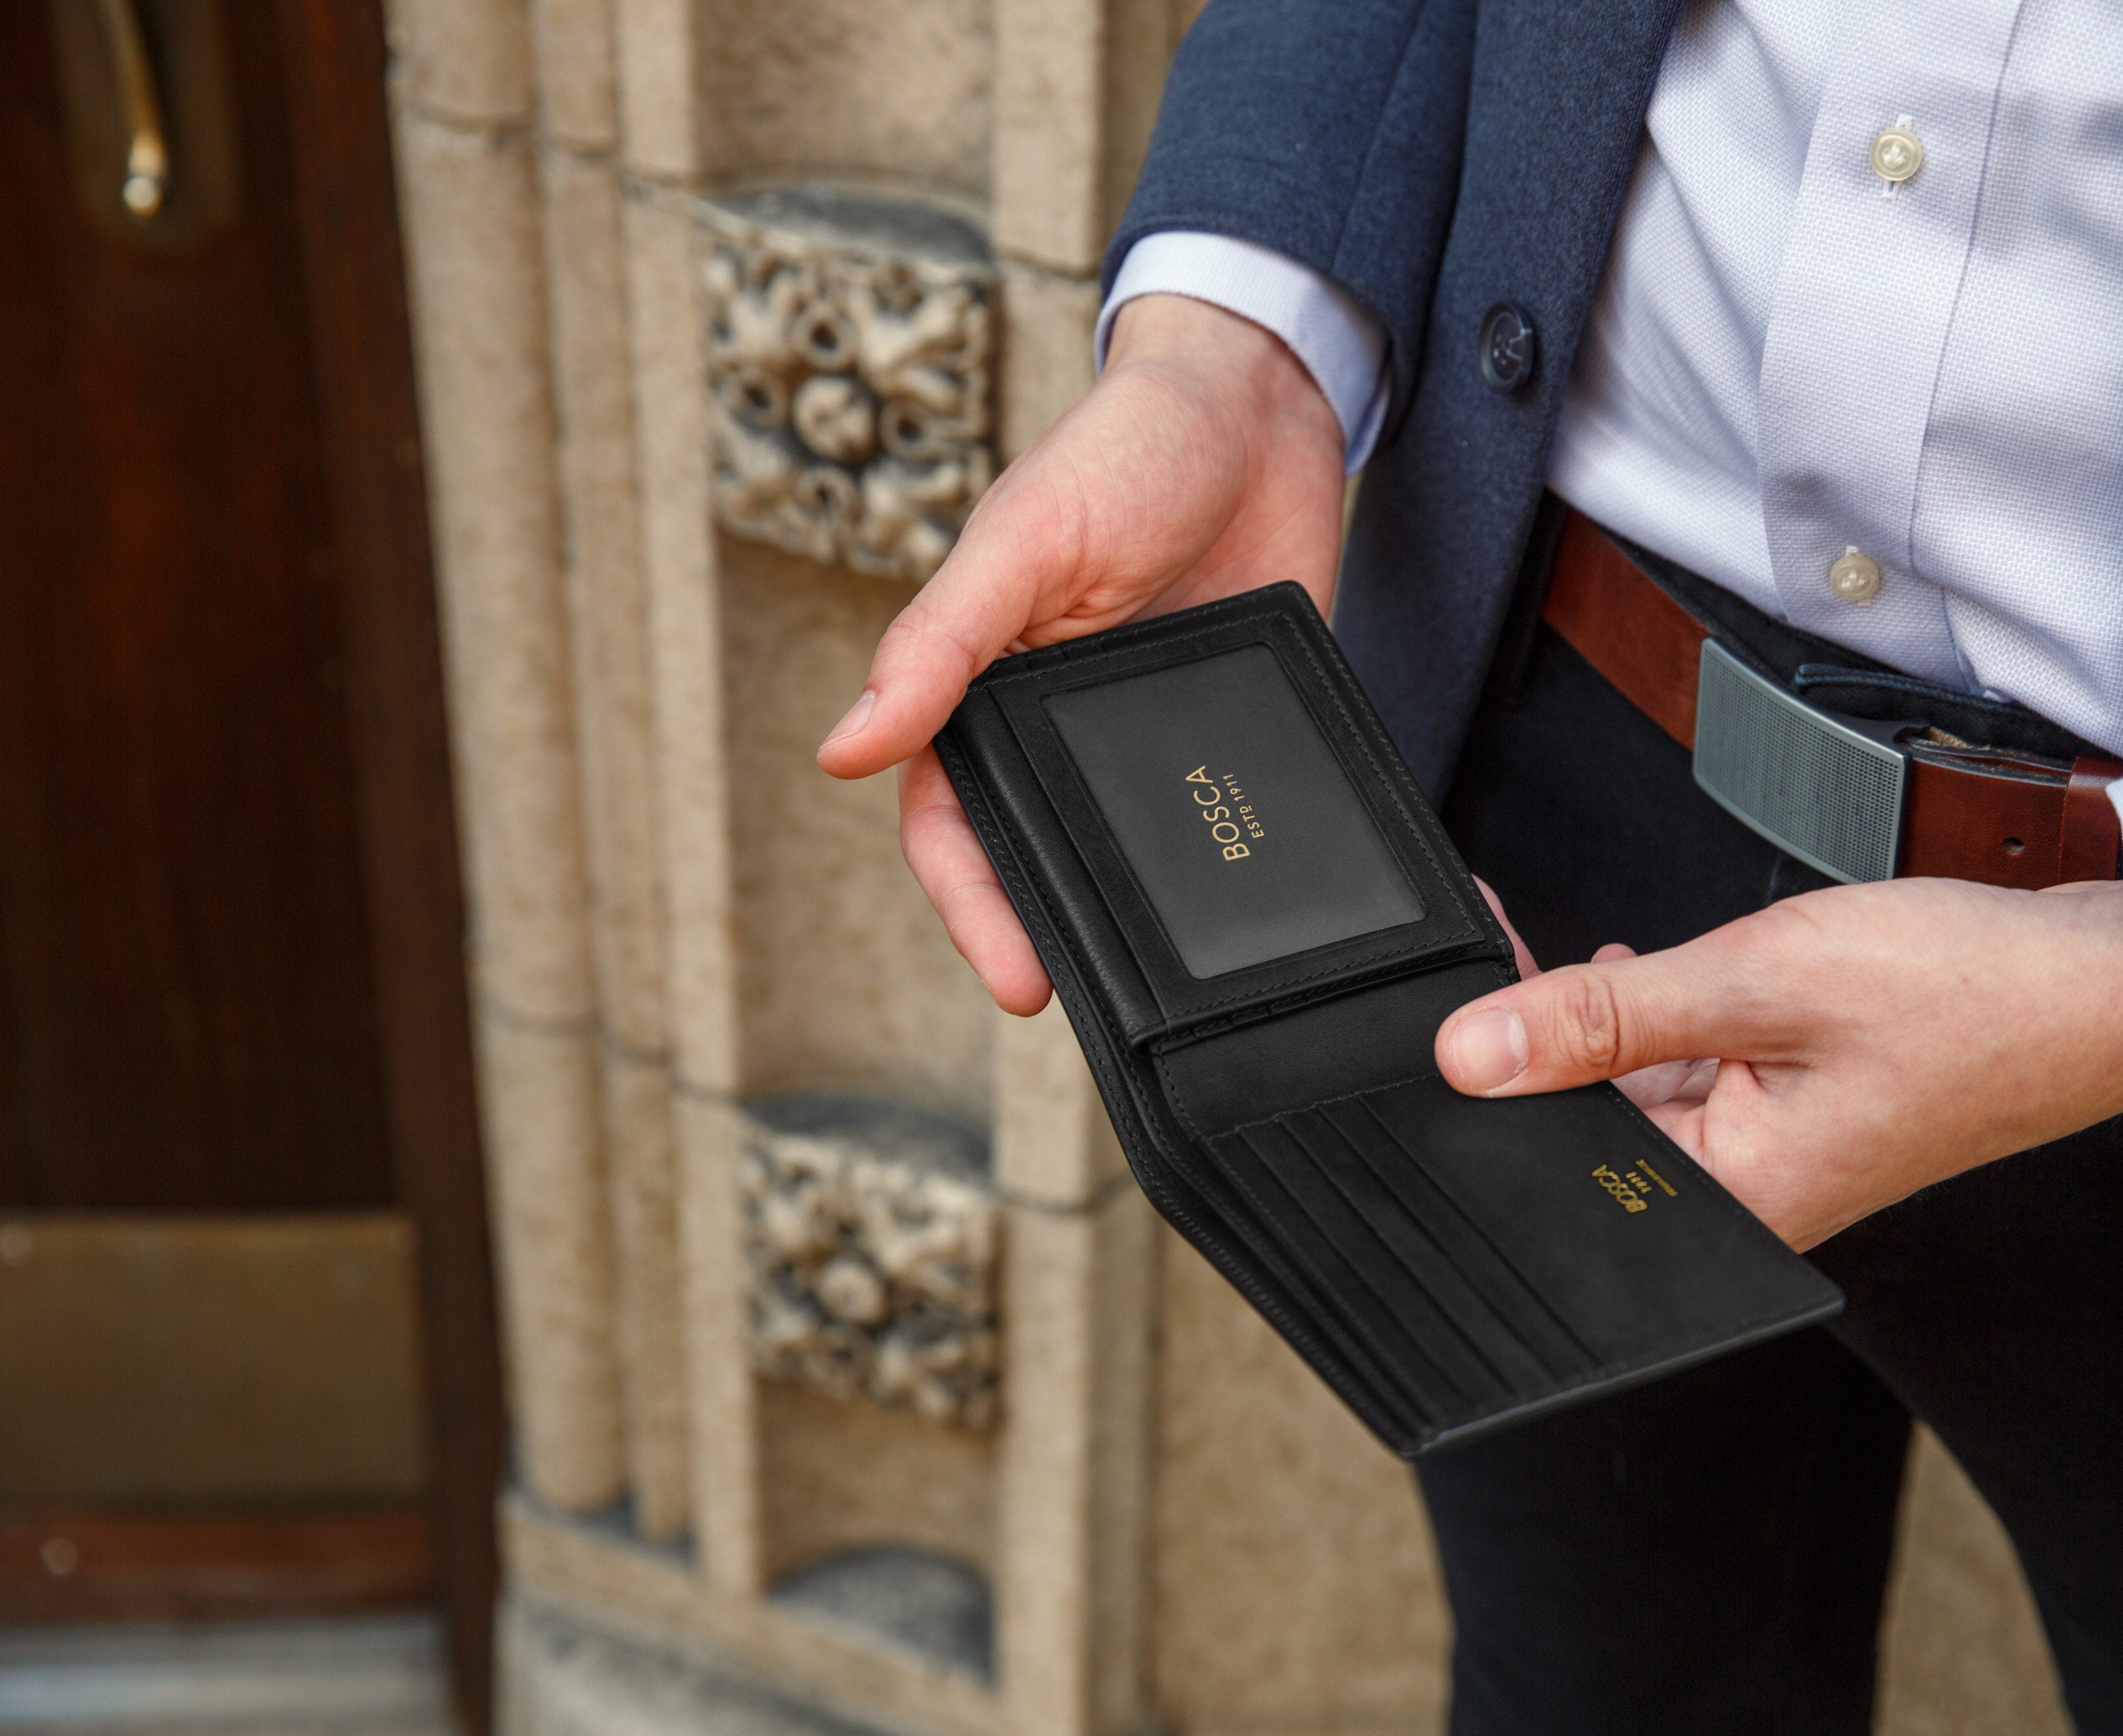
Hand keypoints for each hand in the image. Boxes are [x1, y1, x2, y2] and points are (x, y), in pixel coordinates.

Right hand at [815, 295, 1348, 1013]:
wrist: (1262, 400)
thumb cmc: (1122, 447)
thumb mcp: (1022, 542)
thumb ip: (940, 645)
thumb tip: (844, 749)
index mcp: (988, 685)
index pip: (954, 821)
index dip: (974, 905)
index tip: (1014, 979)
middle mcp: (1063, 722)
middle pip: (1040, 854)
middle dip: (1052, 936)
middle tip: (1092, 1011)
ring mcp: (1152, 733)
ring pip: (1131, 851)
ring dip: (1141, 917)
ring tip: (1174, 995)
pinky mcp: (1236, 727)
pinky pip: (1231, 812)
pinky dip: (1240, 864)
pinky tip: (1269, 917)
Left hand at [1433, 878, 2122, 1249]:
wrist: (2103, 982)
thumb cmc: (1970, 996)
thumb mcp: (1759, 983)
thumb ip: (1607, 1018)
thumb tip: (1477, 1049)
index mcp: (1732, 1208)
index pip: (1560, 1154)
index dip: (1500, 1064)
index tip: (1463, 984)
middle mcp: (1747, 1201)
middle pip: (1594, 1125)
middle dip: (1546, 1034)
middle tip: (1518, 938)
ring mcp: (1774, 1158)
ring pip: (1642, 1093)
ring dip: (1611, 1020)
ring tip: (1607, 950)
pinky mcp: (1796, 1116)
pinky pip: (1696, 1074)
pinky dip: (1670, 1019)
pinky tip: (1653, 972)